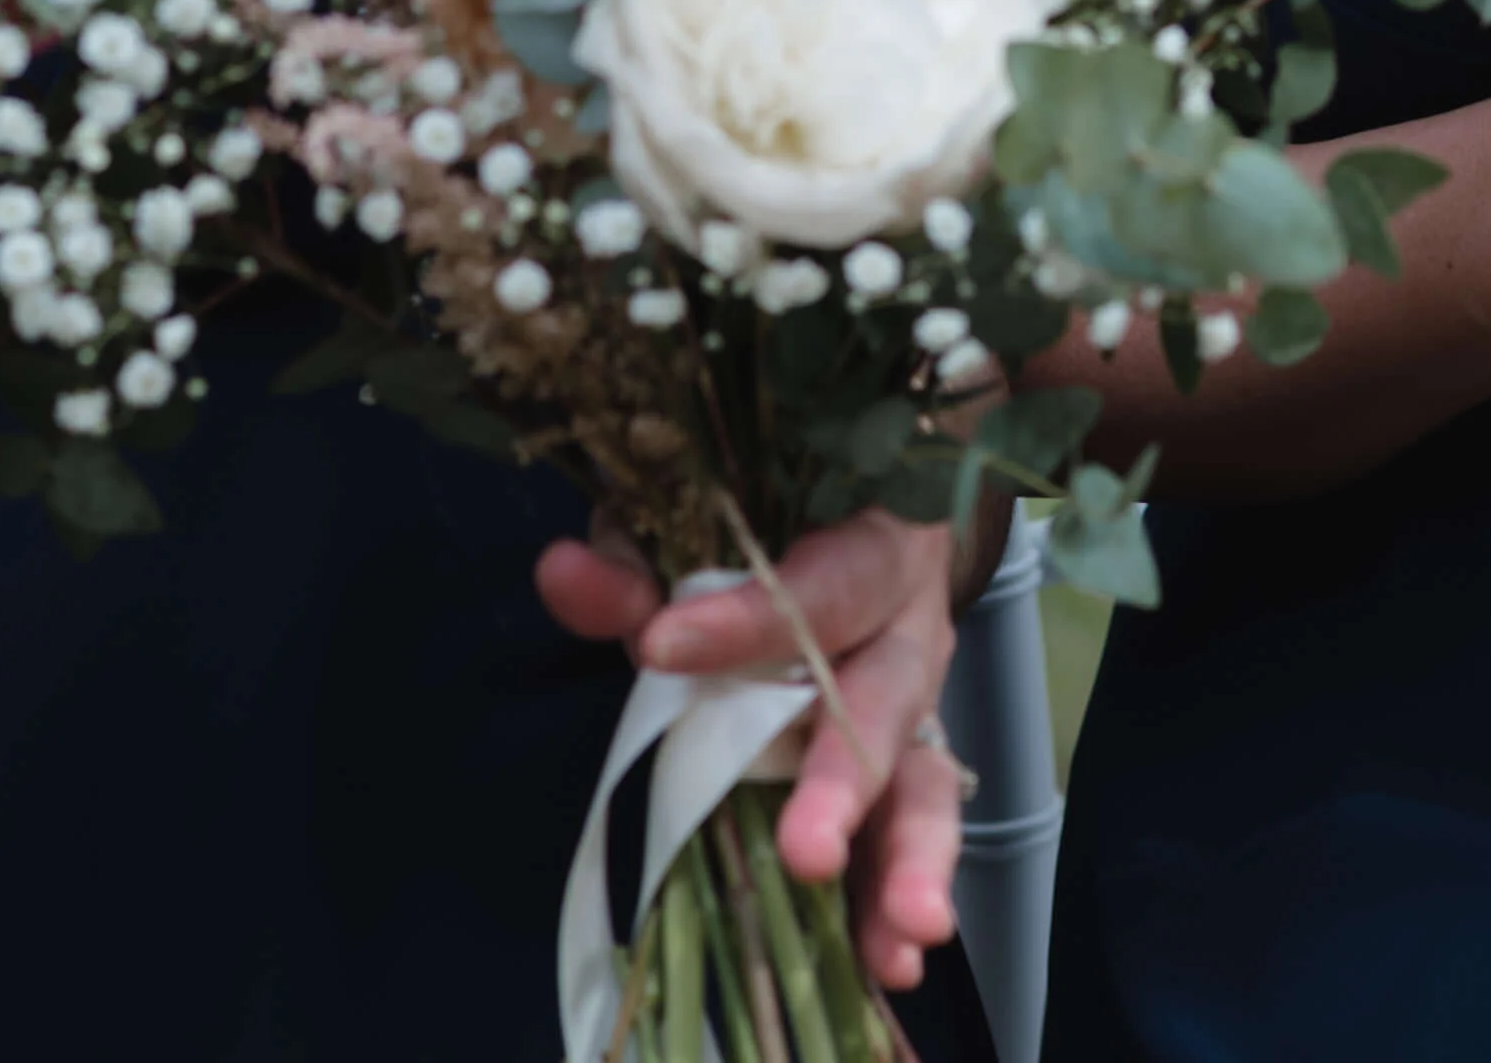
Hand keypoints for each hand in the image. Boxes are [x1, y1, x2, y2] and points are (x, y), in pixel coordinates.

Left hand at [536, 505, 961, 991]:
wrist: (846, 538)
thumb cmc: (766, 533)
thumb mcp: (696, 528)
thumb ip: (637, 561)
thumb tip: (565, 573)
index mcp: (871, 541)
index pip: (826, 577)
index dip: (752, 618)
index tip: (661, 647)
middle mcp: (908, 628)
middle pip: (886, 701)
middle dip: (845, 780)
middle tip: (807, 850)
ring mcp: (916, 713)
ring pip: (925, 783)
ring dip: (907, 860)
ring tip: (901, 933)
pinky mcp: (903, 780)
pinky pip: (910, 841)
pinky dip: (896, 901)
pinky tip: (889, 962)